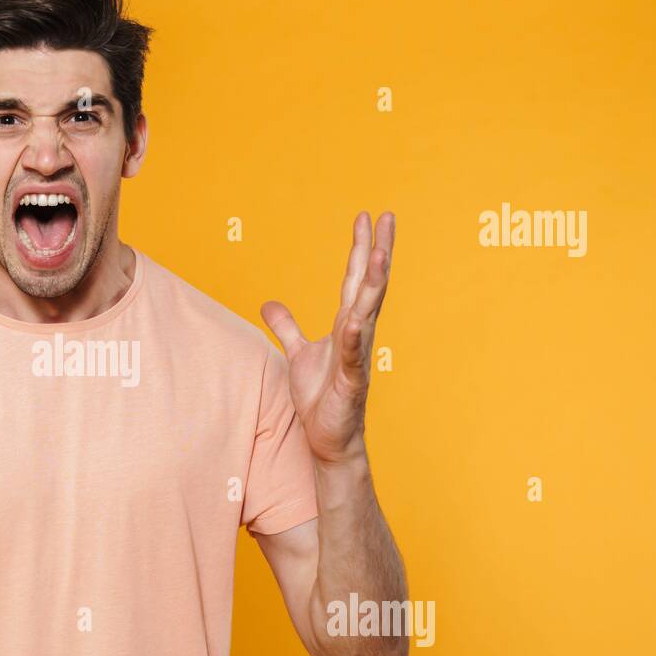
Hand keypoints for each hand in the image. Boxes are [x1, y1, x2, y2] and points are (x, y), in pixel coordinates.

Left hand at [261, 211, 393, 465]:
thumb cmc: (320, 397)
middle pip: (368, 286)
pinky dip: (354, 336)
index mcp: (345, 325)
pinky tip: (355, 318)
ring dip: (373, 284)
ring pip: (367, 313)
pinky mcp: (352, 381)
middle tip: (387, 217)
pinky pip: (353, 355)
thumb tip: (268, 304)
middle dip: (377, 251)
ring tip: (379, 253)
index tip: (366, 216)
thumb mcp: (297, 354)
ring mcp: (357, 356)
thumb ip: (286, 327)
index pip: (353, 279)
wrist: (328, 439)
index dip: (358, 248)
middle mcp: (356, 335)